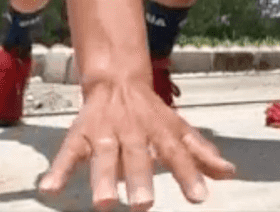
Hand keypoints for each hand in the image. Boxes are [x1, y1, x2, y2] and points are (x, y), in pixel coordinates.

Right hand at [37, 76, 235, 211]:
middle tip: (144, 205)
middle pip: (137, 156)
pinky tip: (49, 188)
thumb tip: (230, 173)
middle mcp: (133, 132)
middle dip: (139, 179)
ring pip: (103, 156)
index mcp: (160, 130)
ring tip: (103, 203)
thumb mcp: (178, 128)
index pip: (177, 153)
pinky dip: (58, 169)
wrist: (116, 79)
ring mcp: (105, 133)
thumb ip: (201, 152)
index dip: (188, 174)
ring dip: (102, 179)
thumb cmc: (151, 113)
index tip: (198, 198)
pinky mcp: (80, 135)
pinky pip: (67, 152)